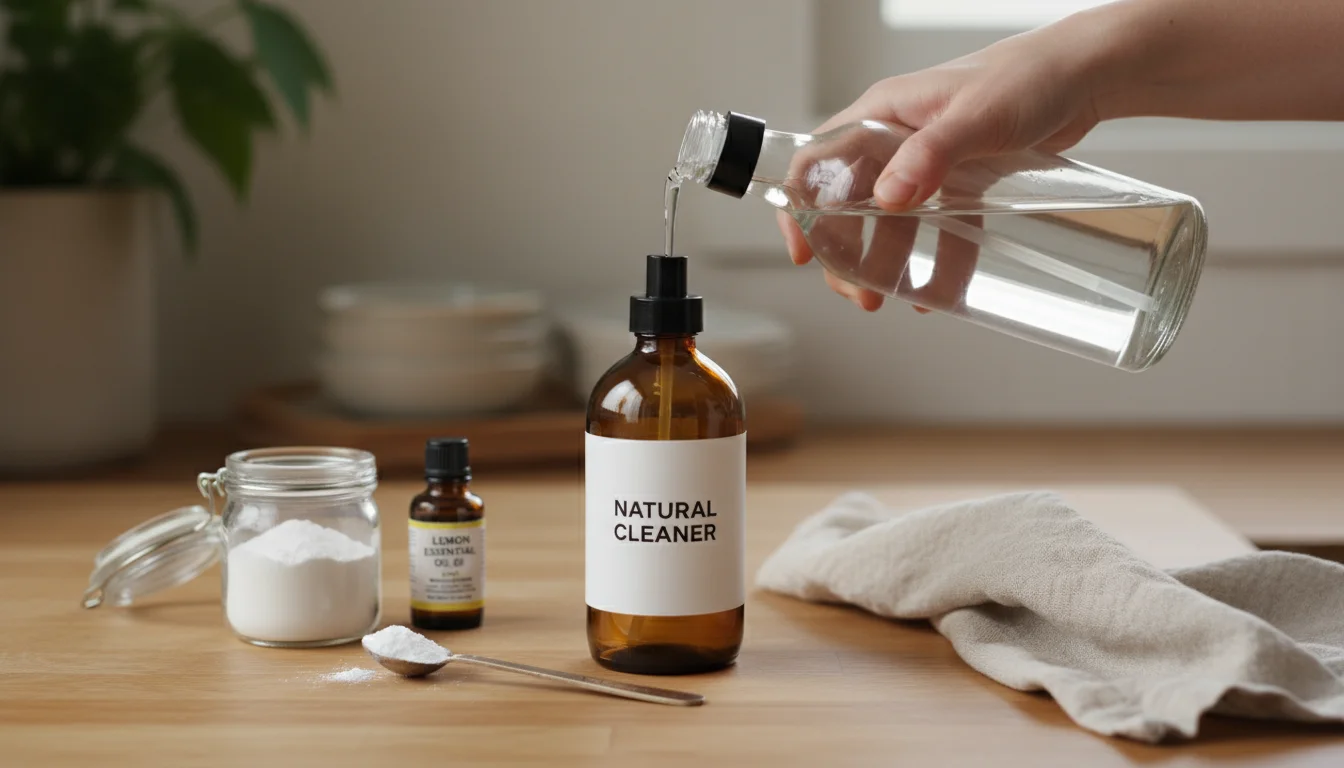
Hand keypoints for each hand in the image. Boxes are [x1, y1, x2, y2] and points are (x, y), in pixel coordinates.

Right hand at [780, 17, 1108, 309]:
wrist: (1083, 74)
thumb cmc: (1027, 78)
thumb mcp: (976, 117)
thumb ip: (930, 155)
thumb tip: (888, 197)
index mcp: (881, 114)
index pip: (817, 161)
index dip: (801, 208)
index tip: (806, 252)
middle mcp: (895, 139)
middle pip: (848, 203)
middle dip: (847, 253)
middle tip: (861, 293)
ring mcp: (926, 161)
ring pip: (890, 223)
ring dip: (887, 263)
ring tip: (893, 297)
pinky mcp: (958, 179)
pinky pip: (937, 228)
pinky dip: (937, 260)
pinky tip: (940, 291)